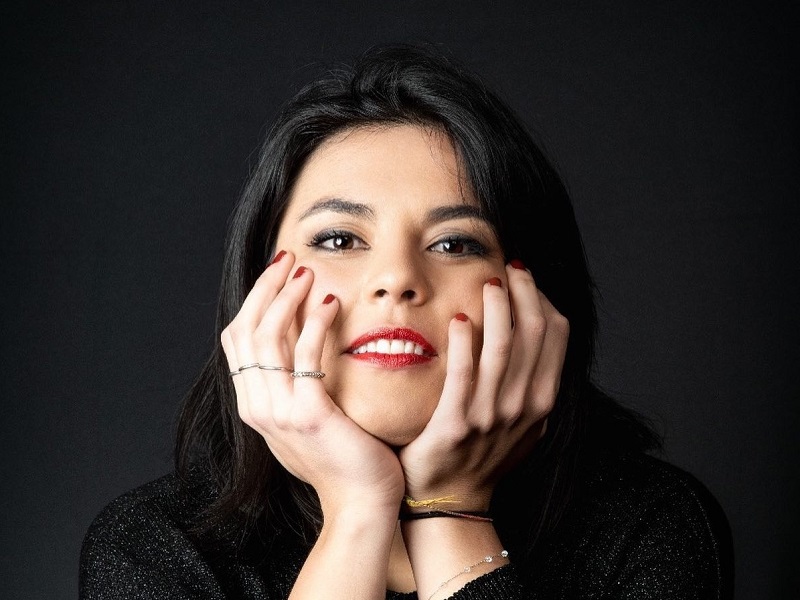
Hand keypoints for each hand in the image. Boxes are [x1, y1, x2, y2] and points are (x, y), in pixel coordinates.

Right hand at [220, 251, 404, 513]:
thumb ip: (295, 385)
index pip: (238, 341)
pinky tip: (330, 303)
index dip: (254, 301)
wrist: (361, 504)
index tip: (277, 272)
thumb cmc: (343, 459)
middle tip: (288, 259)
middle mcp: (258, 407)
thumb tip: (300, 343)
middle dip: (265, 289)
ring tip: (307, 272)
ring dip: (286, 299)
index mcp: (255, 405)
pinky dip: (314, 324)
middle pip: (246, 332)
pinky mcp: (309, 414)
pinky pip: (306, 358)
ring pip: (269, 339)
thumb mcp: (307, 419)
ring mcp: (279, 412)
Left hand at [399, 260, 568, 508]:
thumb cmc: (484, 453)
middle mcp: (523, 405)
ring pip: (502, 347)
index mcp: (542, 399)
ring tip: (488, 283)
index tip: (525, 279)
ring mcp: (491, 415)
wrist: (452, 498)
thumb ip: (531, 380)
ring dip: (497, 308)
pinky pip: (464, 374)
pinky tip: (458, 319)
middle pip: (533, 333)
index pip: (556, 335)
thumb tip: (533, 328)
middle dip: (524, 293)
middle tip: (508, 268)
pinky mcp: (456, 423)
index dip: (543, 299)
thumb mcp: (523, 420)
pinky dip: (464, 343)